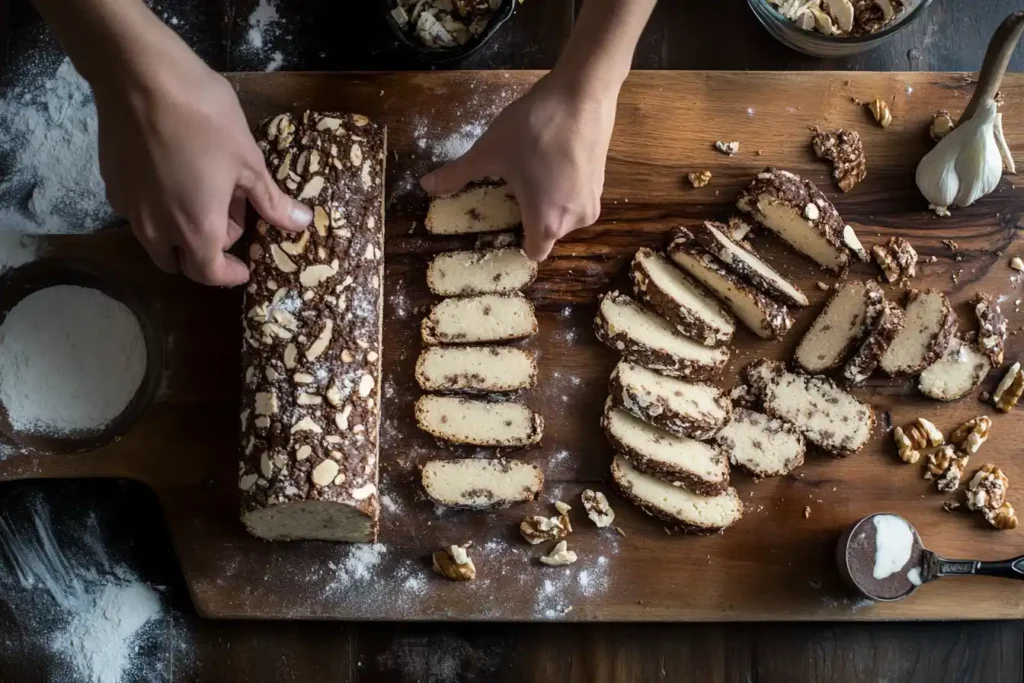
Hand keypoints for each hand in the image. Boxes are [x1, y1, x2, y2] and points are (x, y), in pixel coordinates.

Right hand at [95, 50, 311, 284]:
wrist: (141, 77)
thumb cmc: (205, 119)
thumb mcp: (249, 162)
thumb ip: (271, 201)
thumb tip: (300, 223)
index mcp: (196, 229)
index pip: (210, 274)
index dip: (230, 274)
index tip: (244, 267)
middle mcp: (157, 229)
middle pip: (179, 263)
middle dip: (205, 254)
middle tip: (227, 222)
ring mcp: (129, 208)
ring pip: (155, 242)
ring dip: (180, 235)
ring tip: (201, 198)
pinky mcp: (112, 185)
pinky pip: (139, 214)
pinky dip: (159, 211)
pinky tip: (172, 179)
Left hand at [421, 71, 615, 259]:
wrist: (582, 93)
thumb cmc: (534, 128)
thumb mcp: (488, 152)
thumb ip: (458, 174)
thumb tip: (426, 186)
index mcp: (547, 221)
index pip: (533, 253)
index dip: (516, 242)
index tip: (502, 224)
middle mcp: (575, 220)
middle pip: (547, 233)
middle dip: (529, 217)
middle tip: (510, 191)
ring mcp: (591, 201)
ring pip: (562, 215)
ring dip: (547, 202)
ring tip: (530, 173)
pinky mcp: (601, 182)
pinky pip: (575, 197)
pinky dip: (562, 188)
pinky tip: (550, 162)